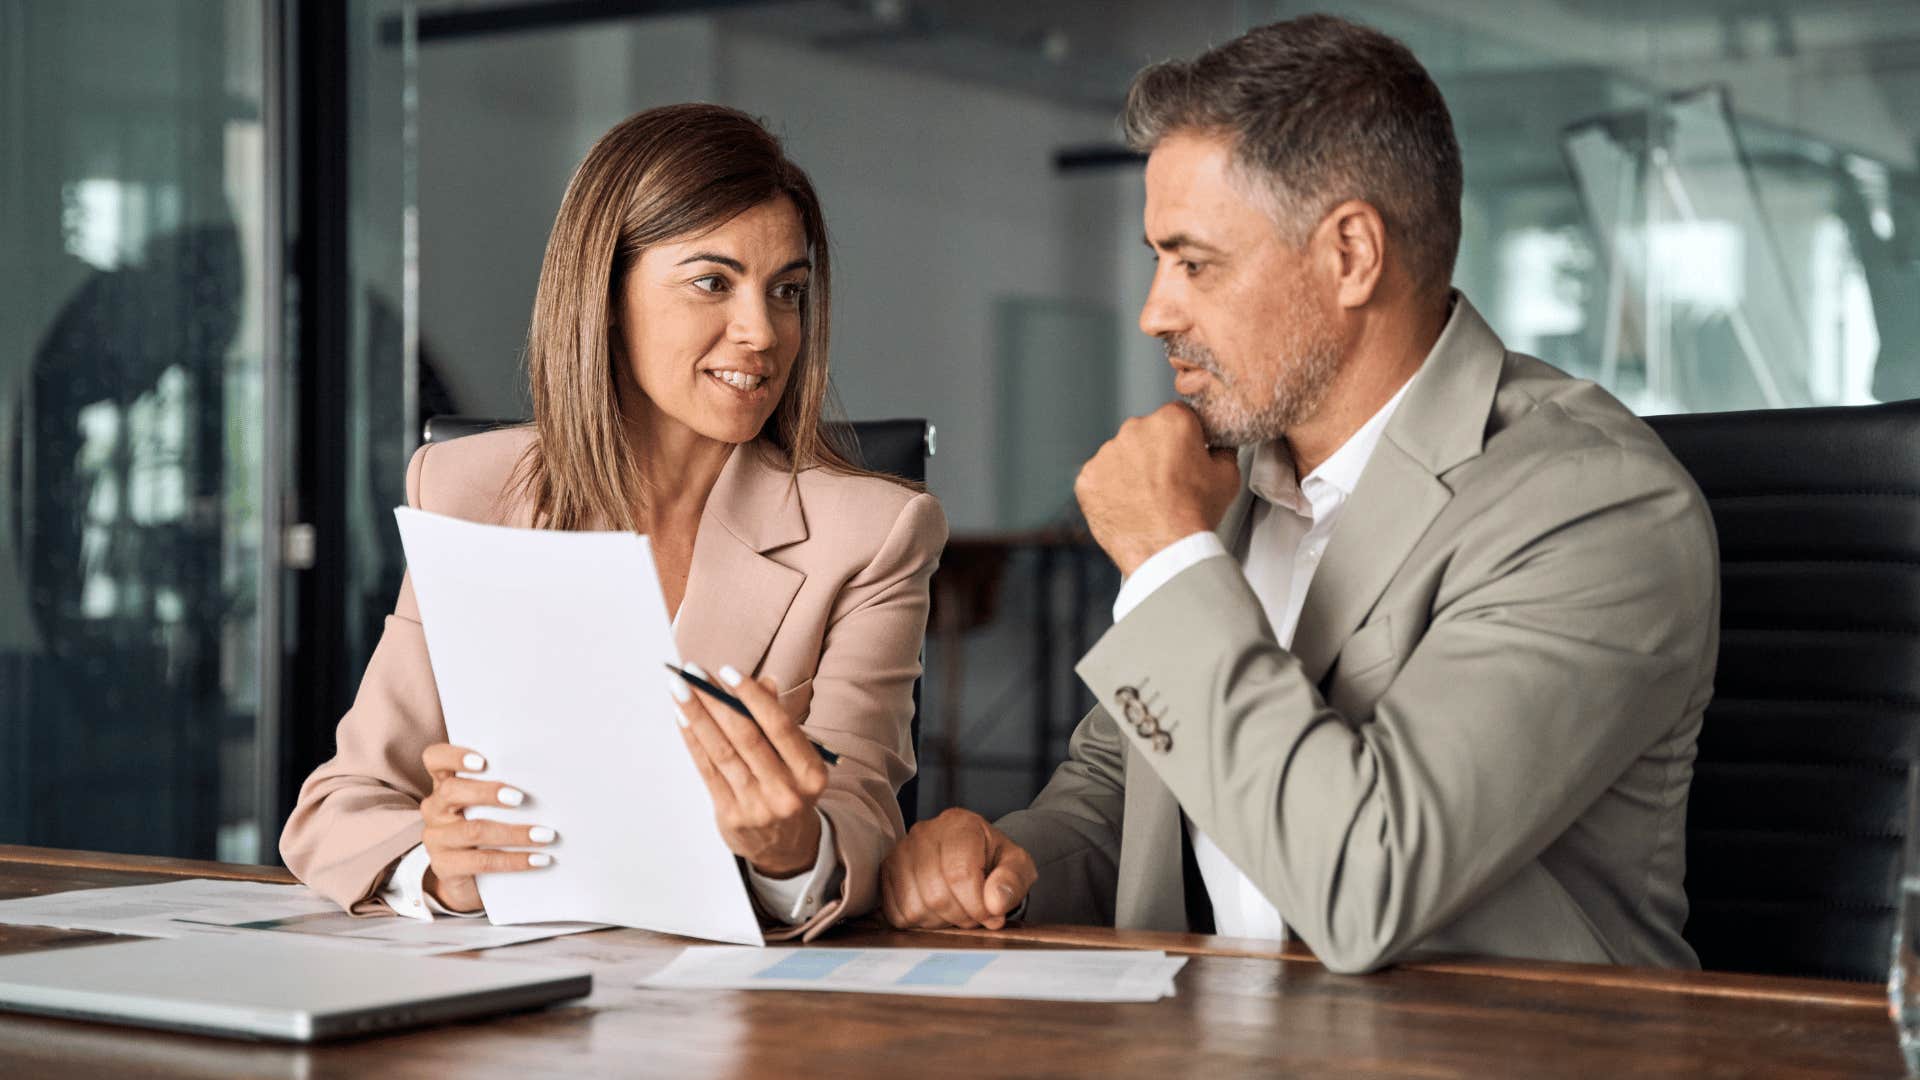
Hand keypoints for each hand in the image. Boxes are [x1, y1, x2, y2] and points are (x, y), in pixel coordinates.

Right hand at [418, 743, 555, 912]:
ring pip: (474, 830)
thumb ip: (504, 790)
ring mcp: (436, 839)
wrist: (468, 881)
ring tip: (546, 835)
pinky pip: (482, 862)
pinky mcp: (444, 867)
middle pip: (452, 791)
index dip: (454, 756)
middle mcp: (435, 808)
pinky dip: (515, 860)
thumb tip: (546, 782)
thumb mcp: (489, 807)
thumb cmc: (487, 831)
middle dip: (488, 792)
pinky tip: (539, 859)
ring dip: (515, 833)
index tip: (482, 761)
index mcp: (444, 784)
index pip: (435, 759)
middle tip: (520, 798)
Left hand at [671, 663, 830, 877]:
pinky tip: (682, 718)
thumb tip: (763, 682)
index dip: (752, 697)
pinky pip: (707, 771)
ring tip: (679, 689)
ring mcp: (757, 806)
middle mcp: (786, 791)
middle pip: (746, 737)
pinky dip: (693, 741)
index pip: (779, 727)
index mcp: (811, 773)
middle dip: (716, 700)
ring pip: (722, 752)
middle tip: (693, 672)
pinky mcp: (731, 816)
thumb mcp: (798, 758)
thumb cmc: (791, 788)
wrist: (787, 847)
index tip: (727, 671)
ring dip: (697, 717)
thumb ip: (779, 721)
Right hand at [879, 808, 1036, 929]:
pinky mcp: (886, 872)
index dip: (977, 905)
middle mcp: (924, 833)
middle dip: (961, 916)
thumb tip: (995, 902)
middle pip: (936, 894)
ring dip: (940, 921)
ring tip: (957, 911)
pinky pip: (896, 912)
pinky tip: (936, 910)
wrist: (972, 856)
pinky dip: (919, 922)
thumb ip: (1013, 881)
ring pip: (914, 906)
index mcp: (960, 824)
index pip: (960, 874)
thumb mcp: (1018, 866)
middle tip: (975, 915)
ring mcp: (900, 852)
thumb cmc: (994, 861)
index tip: (992, 915)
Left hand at [1075, 403, 1240, 576]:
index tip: (1183, 456)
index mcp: (1171, 421)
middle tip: (1166, 484)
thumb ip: (1222, 450)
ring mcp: (1107, 453)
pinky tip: (1127, 506)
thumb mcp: (1227, 476)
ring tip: (1146, 499)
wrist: (1165, 550)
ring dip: (1130, 471)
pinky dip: (1109, 490)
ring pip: (1120, 455)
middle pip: (1144, 434)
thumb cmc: (1195, 515)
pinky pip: (1099, 478)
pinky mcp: (1087, 477)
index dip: (1182, 439)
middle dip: (1153, 453)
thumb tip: (1219, 447)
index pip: (1176, 417)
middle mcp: (1135, 429)